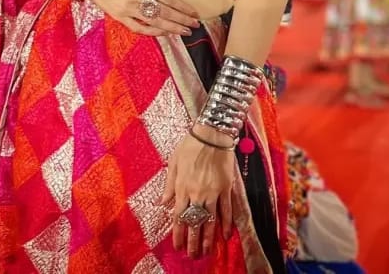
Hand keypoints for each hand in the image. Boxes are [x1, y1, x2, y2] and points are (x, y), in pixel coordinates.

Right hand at [68, 0, 199, 36]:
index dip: (183, 7)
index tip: (194, 12)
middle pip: (165, 12)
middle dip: (182, 20)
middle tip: (194, 25)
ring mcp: (128, 9)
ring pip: (154, 22)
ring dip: (171, 28)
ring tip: (184, 32)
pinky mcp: (119, 16)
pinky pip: (138, 28)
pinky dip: (152, 32)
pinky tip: (162, 33)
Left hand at [160, 128, 235, 258]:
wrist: (211, 134)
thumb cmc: (190, 145)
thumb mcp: (174, 162)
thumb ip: (169, 185)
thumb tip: (162, 203)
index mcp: (182, 188)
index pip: (179, 217)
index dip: (178, 234)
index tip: (177, 246)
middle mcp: (196, 193)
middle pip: (194, 223)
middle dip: (193, 241)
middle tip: (193, 255)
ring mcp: (212, 192)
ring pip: (210, 221)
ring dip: (209, 238)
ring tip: (207, 252)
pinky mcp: (226, 188)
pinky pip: (226, 210)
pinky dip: (226, 224)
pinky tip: (225, 235)